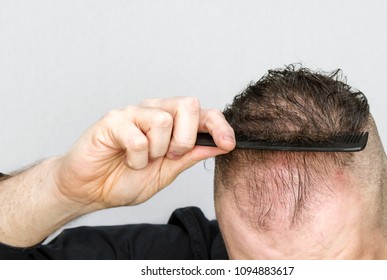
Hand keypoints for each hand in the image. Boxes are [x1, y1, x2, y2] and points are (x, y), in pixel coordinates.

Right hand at [54, 97, 234, 208]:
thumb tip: (221, 144)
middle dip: (185, 138)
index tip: (228, 143)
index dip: (220, 125)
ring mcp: (133, 113)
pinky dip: (136, 159)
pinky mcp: (112, 120)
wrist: (90, 191)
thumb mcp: (168, 172)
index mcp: (171, 123)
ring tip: (142, 161)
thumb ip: (192, 155)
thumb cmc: (125, 179)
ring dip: (157, 151)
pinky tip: (126, 160)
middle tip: (169, 156)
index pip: (203, 114)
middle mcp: (154, 111)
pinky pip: (138, 138)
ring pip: (163, 120)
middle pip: (188, 104)